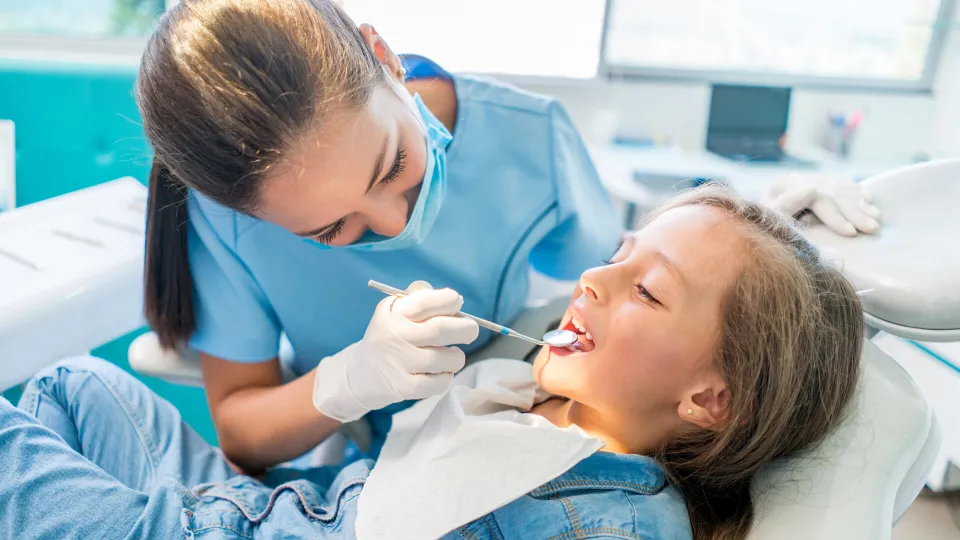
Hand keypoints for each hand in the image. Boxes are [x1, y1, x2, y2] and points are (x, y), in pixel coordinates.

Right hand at [312, 281, 479, 422]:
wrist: (360, 375)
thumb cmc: (389, 338)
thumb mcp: (395, 312)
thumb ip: (419, 299)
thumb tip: (454, 300)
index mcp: (393, 312)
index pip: (426, 301)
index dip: (449, 301)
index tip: (457, 304)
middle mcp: (394, 335)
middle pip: (442, 329)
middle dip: (466, 328)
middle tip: (470, 330)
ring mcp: (399, 363)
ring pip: (447, 358)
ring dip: (456, 357)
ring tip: (450, 356)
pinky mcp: (404, 387)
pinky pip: (440, 382)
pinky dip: (446, 377)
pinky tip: (439, 372)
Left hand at [764, 173, 880, 235]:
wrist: (762, 230)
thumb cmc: (766, 231)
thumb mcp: (771, 223)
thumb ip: (786, 207)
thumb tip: (811, 189)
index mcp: (782, 185)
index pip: (816, 197)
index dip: (835, 216)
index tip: (851, 233)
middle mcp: (796, 178)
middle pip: (832, 191)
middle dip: (854, 212)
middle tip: (872, 230)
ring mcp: (809, 178)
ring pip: (841, 186)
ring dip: (860, 204)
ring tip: (875, 220)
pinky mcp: (819, 182)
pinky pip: (844, 182)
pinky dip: (858, 192)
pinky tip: (870, 202)